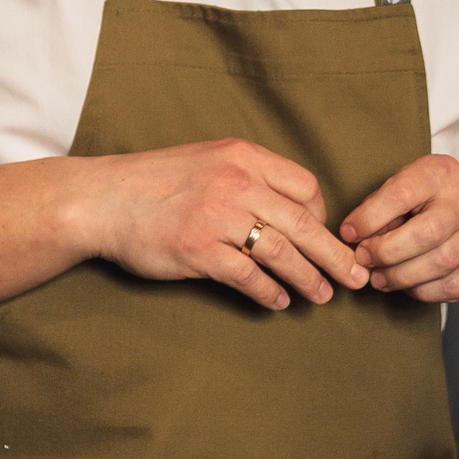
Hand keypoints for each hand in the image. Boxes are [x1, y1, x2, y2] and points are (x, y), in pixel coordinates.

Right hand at [82, 138, 368, 311]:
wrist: (102, 199)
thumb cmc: (155, 182)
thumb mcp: (207, 161)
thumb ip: (247, 177)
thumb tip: (285, 209)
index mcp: (243, 157)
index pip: (305, 185)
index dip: (322, 215)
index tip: (325, 236)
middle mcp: (237, 183)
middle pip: (303, 223)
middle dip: (335, 254)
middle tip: (356, 277)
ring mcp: (218, 217)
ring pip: (282, 252)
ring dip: (309, 278)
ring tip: (323, 296)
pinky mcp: (199, 250)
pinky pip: (248, 276)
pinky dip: (269, 292)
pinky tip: (279, 301)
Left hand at [341, 155, 458, 303]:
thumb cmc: (427, 200)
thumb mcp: (405, 187)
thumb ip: (380, 207)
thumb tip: (354, 238)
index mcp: (440, 173)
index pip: (402, 194)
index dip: (369, 218)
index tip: (348, 233)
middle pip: (426, 233)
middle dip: (386, 252)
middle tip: (364, 260)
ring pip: (439, 263)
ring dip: (400, 276)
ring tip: (378, 278)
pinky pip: (451, 286)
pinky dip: (422, 290)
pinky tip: (406, 284)